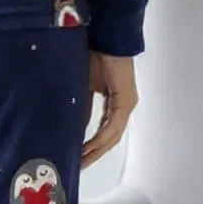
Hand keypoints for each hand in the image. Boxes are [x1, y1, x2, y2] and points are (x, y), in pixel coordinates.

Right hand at [81, 50, 137, 167]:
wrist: (105, 38)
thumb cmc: (95, 56)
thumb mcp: (84, 88)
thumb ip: (83, 108)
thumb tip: (76, 127)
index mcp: (115, 104)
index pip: (104, 131)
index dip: (92, 146)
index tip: (77, 156)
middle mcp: (123, 107)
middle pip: (110, 138)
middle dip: (94, 154)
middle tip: (78, 166)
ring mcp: (126, 105)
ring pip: (112, 135)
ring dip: (96, 150)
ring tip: (81, 160)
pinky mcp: (125, 101)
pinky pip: (112, 126)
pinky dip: (100, 137)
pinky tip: (88, 146)